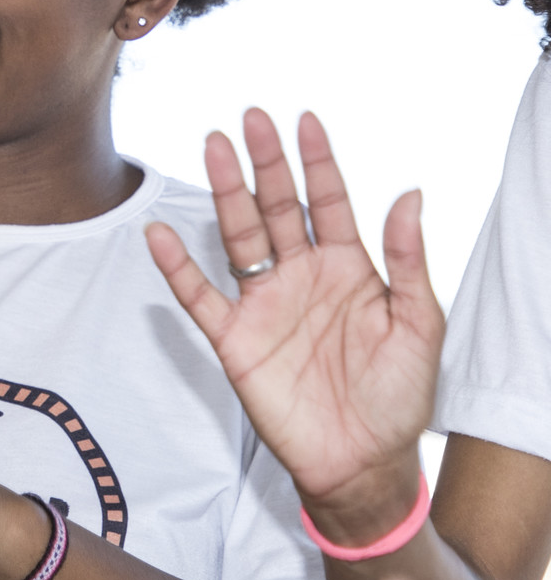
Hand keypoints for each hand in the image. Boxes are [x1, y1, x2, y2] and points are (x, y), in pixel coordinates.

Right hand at [144, 109, 441, 542]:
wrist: (363, 461)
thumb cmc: (397, 397)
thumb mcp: (419, 324)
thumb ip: (409, 260)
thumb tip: (408, 194)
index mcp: (349, 269)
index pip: (329, 202)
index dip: (317, 163)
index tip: (305, 121)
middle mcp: (302, 277)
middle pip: (277, 208)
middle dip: (265, 163)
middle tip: (250, 118)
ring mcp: (265, 305)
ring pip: (239, 237)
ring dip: (225, 193)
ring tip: (213, 149)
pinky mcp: (235, 339)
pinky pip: (199, 297)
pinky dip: (177, 268)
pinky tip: (160, 235)